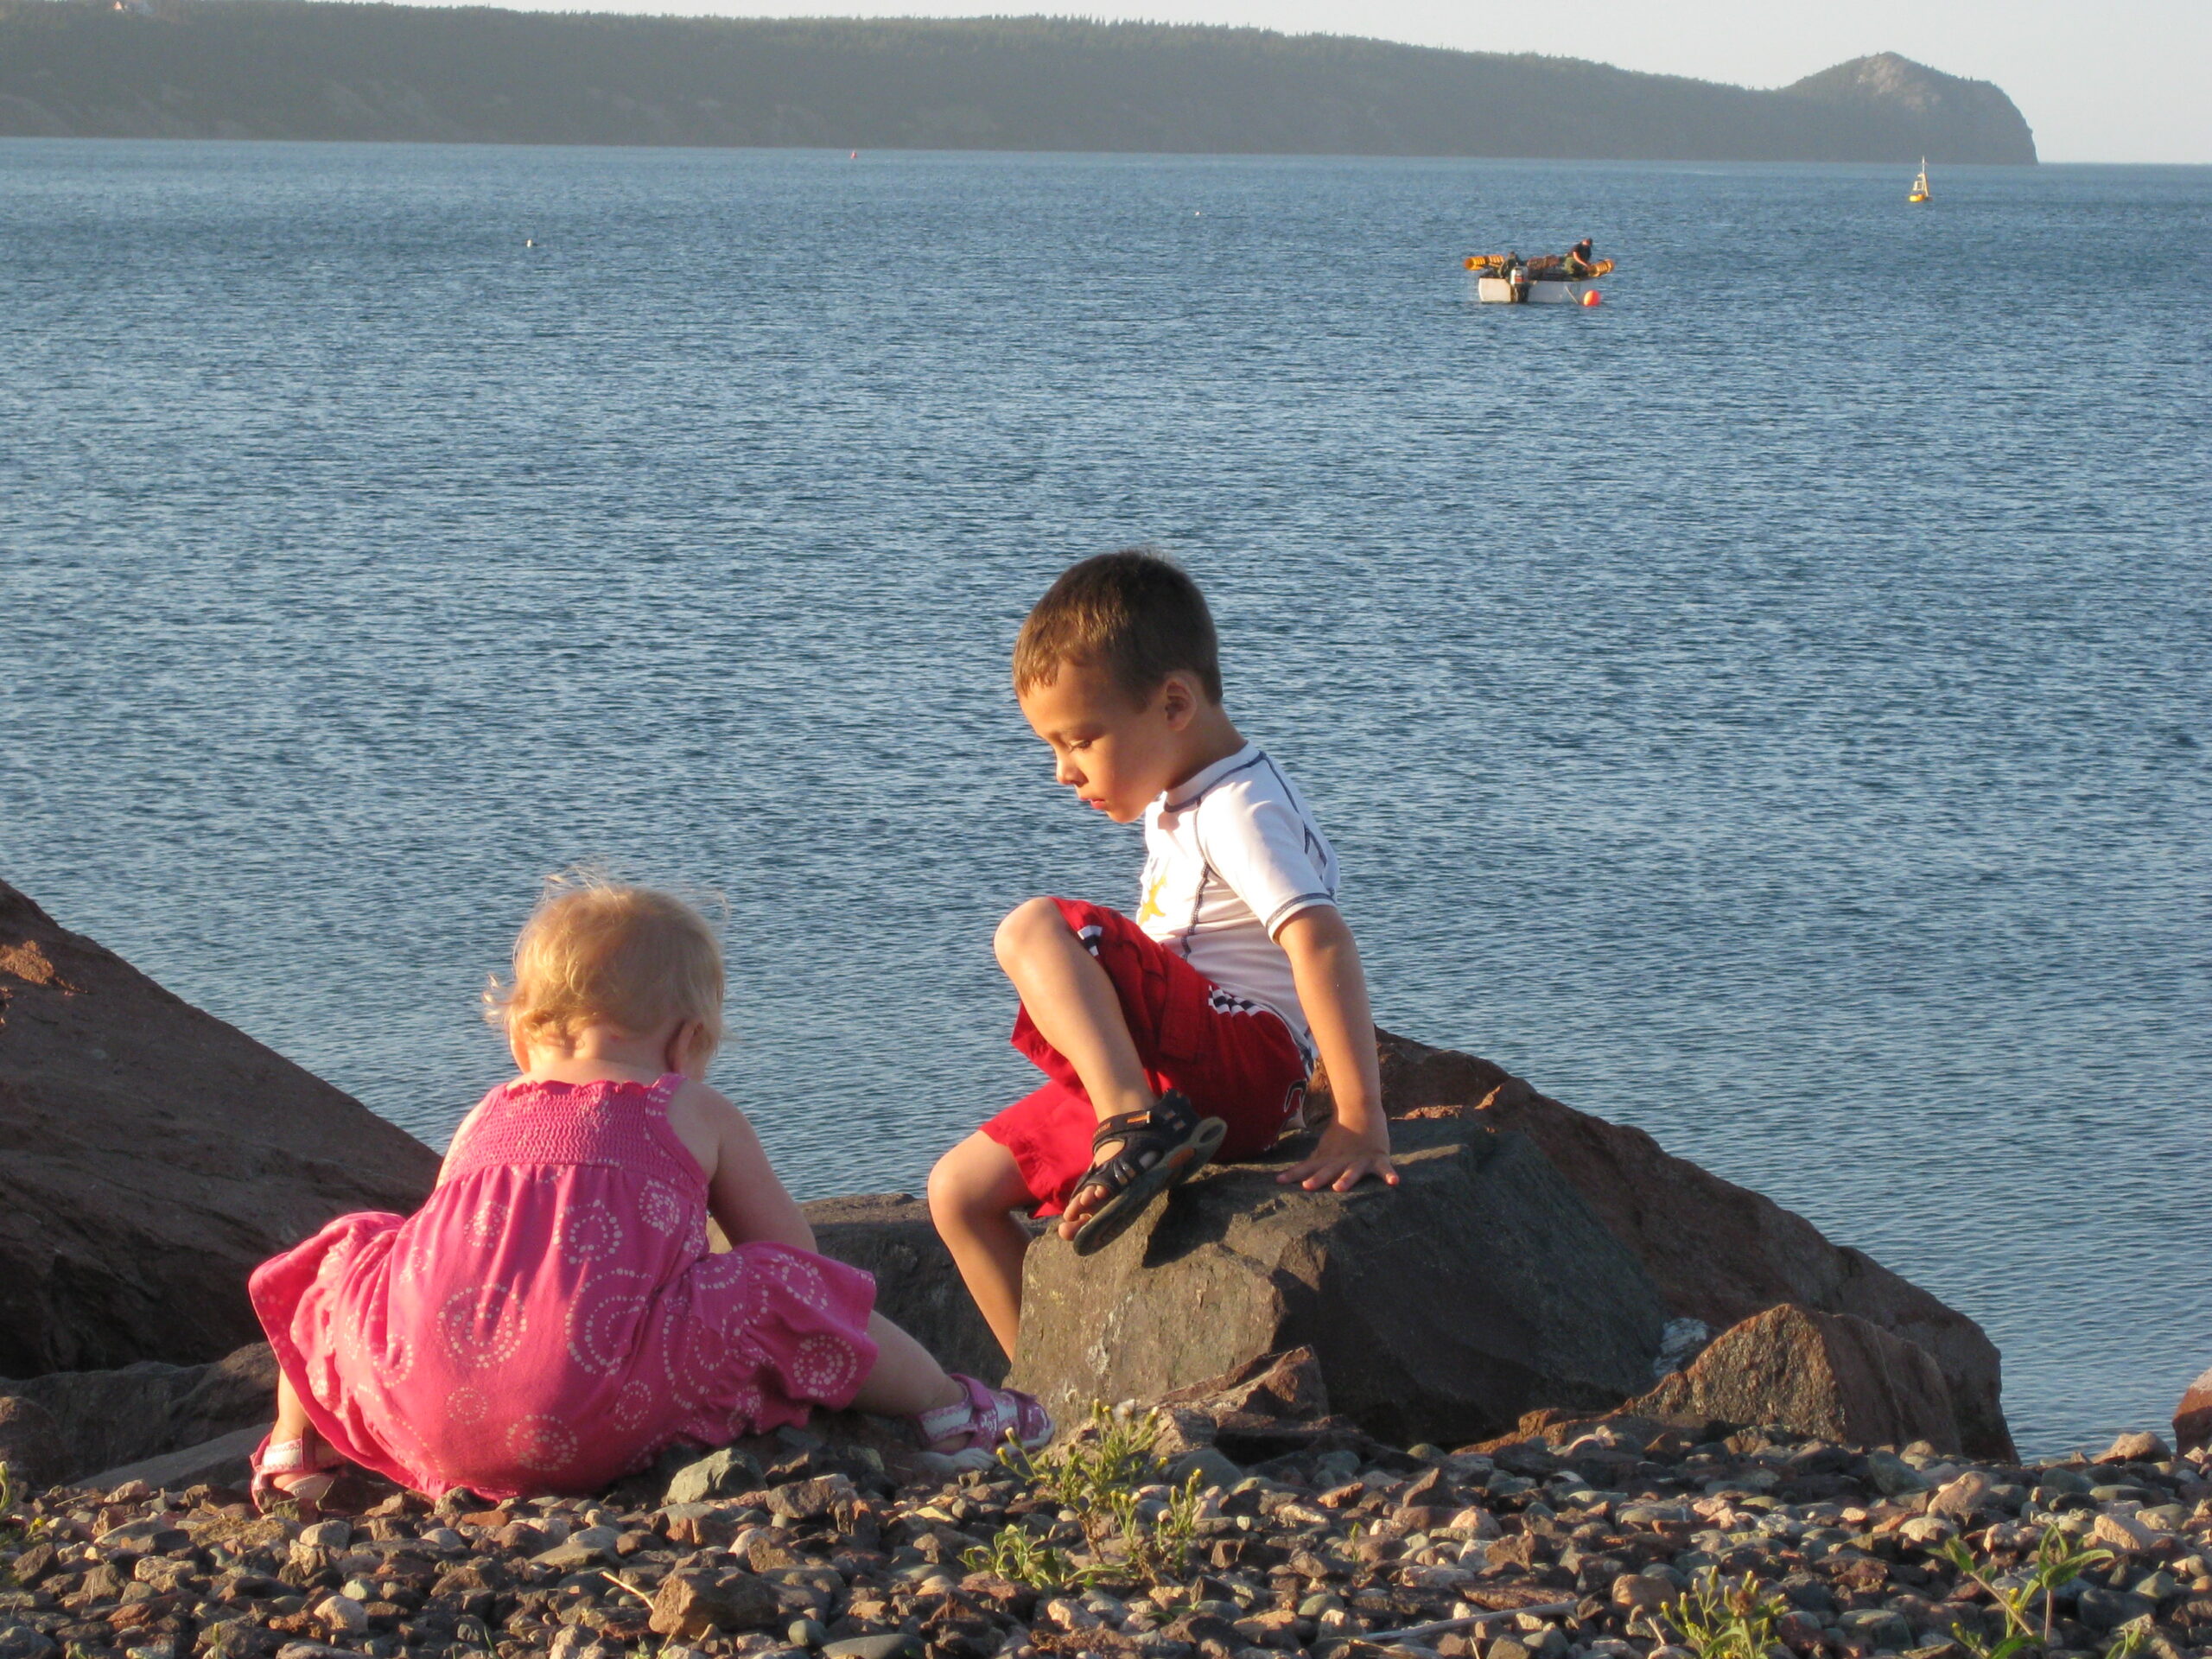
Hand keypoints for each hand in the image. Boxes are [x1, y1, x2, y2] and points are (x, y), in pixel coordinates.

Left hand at [1277, 1123, 1398, 1191]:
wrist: (1361, 1111)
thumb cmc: (1340, 1137)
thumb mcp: (1322, 1151)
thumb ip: (1306, 1166)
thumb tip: (1282, 1177)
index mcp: (1328, 1160)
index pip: (1308, 1167)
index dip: (1294, 1173)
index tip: (1279, 1180)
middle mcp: (1342, 1162)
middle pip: (1328, 1171)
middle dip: (1318, 1178)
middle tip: (1307, 1186)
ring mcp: (1359, 1160)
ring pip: (1352, 1172)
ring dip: (1346, 1179)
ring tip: (1339, 1189)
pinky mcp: (1377, 1158)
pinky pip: (1385, 1169)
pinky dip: (1389, 1175)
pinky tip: (1395, 1183)